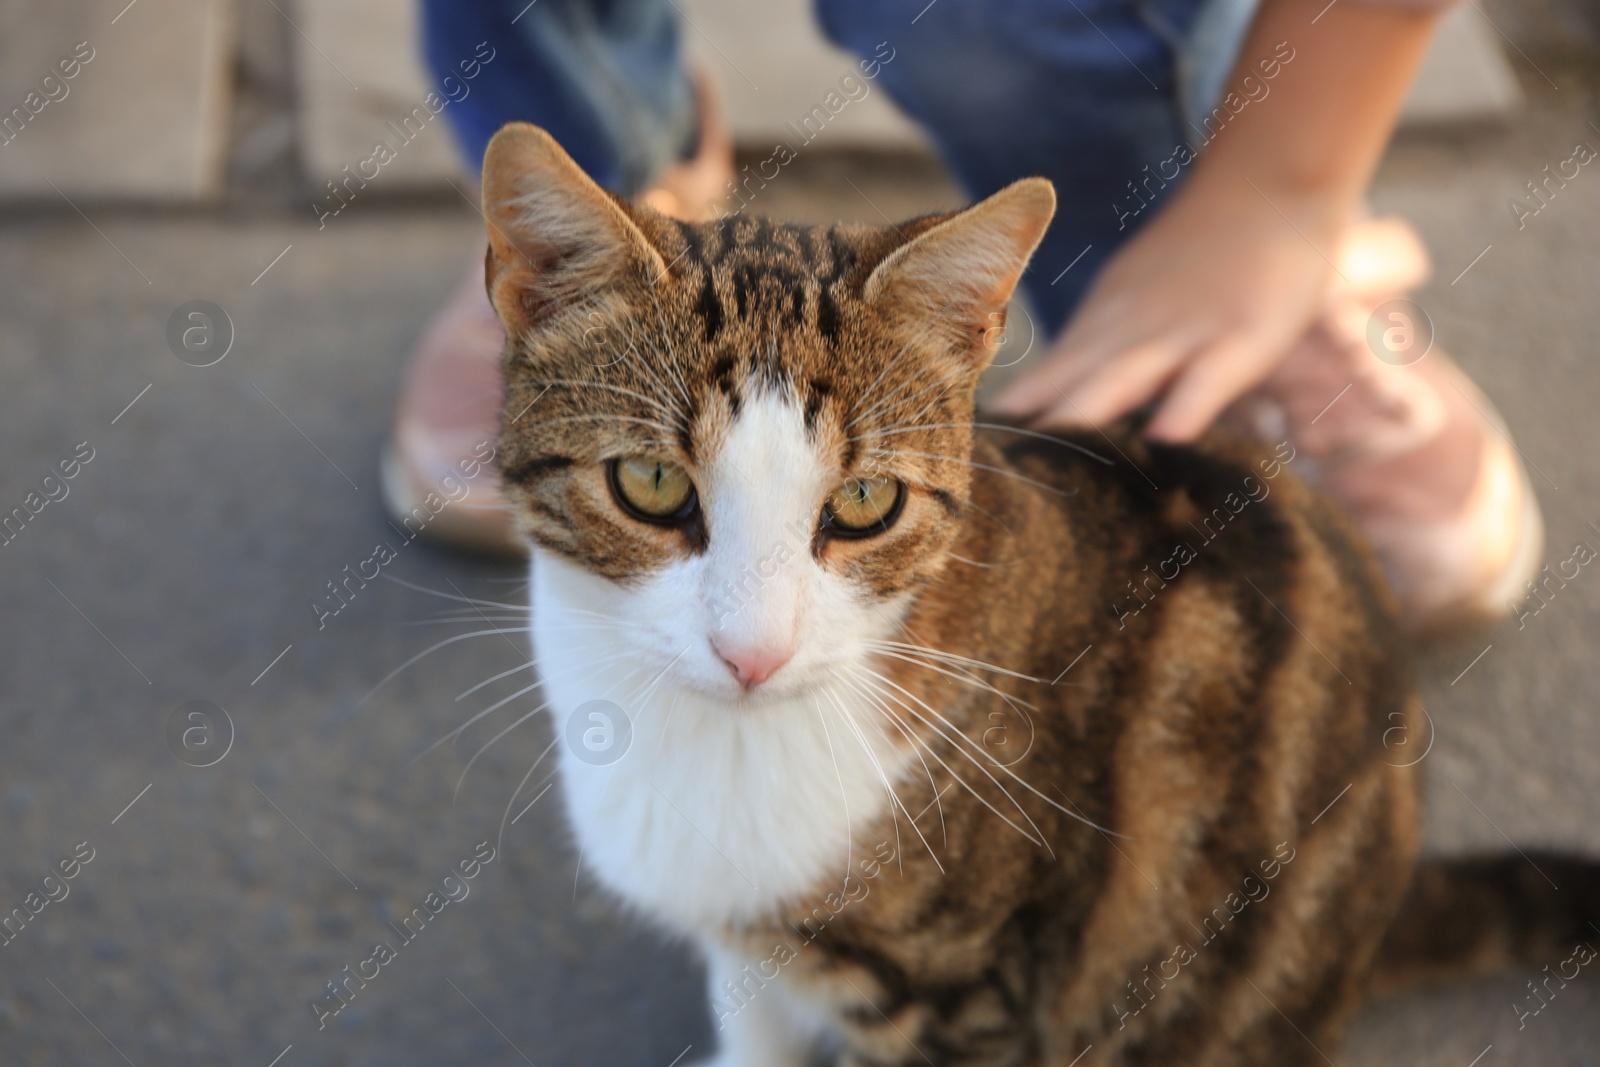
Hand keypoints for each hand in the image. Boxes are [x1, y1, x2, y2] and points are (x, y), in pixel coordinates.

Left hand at [991, 180, 1345, 441]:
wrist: (1264, 187)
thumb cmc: (1190, 263)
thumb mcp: (1124, 307)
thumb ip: (1082, 363)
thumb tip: (1027, 413)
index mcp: (1098, 333)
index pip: (1038, 383)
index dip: (1001, 423)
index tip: (959, 461)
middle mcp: (1127, 336)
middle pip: (1068, 385)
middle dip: (1028, 431)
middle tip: (987, 476)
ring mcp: (1182, 336)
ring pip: (1123, 379)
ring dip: (1083, 415)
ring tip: (1047, 458)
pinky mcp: (1241, 338)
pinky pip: (1209, 378)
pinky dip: (1188, 406)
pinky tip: (1165, 440)